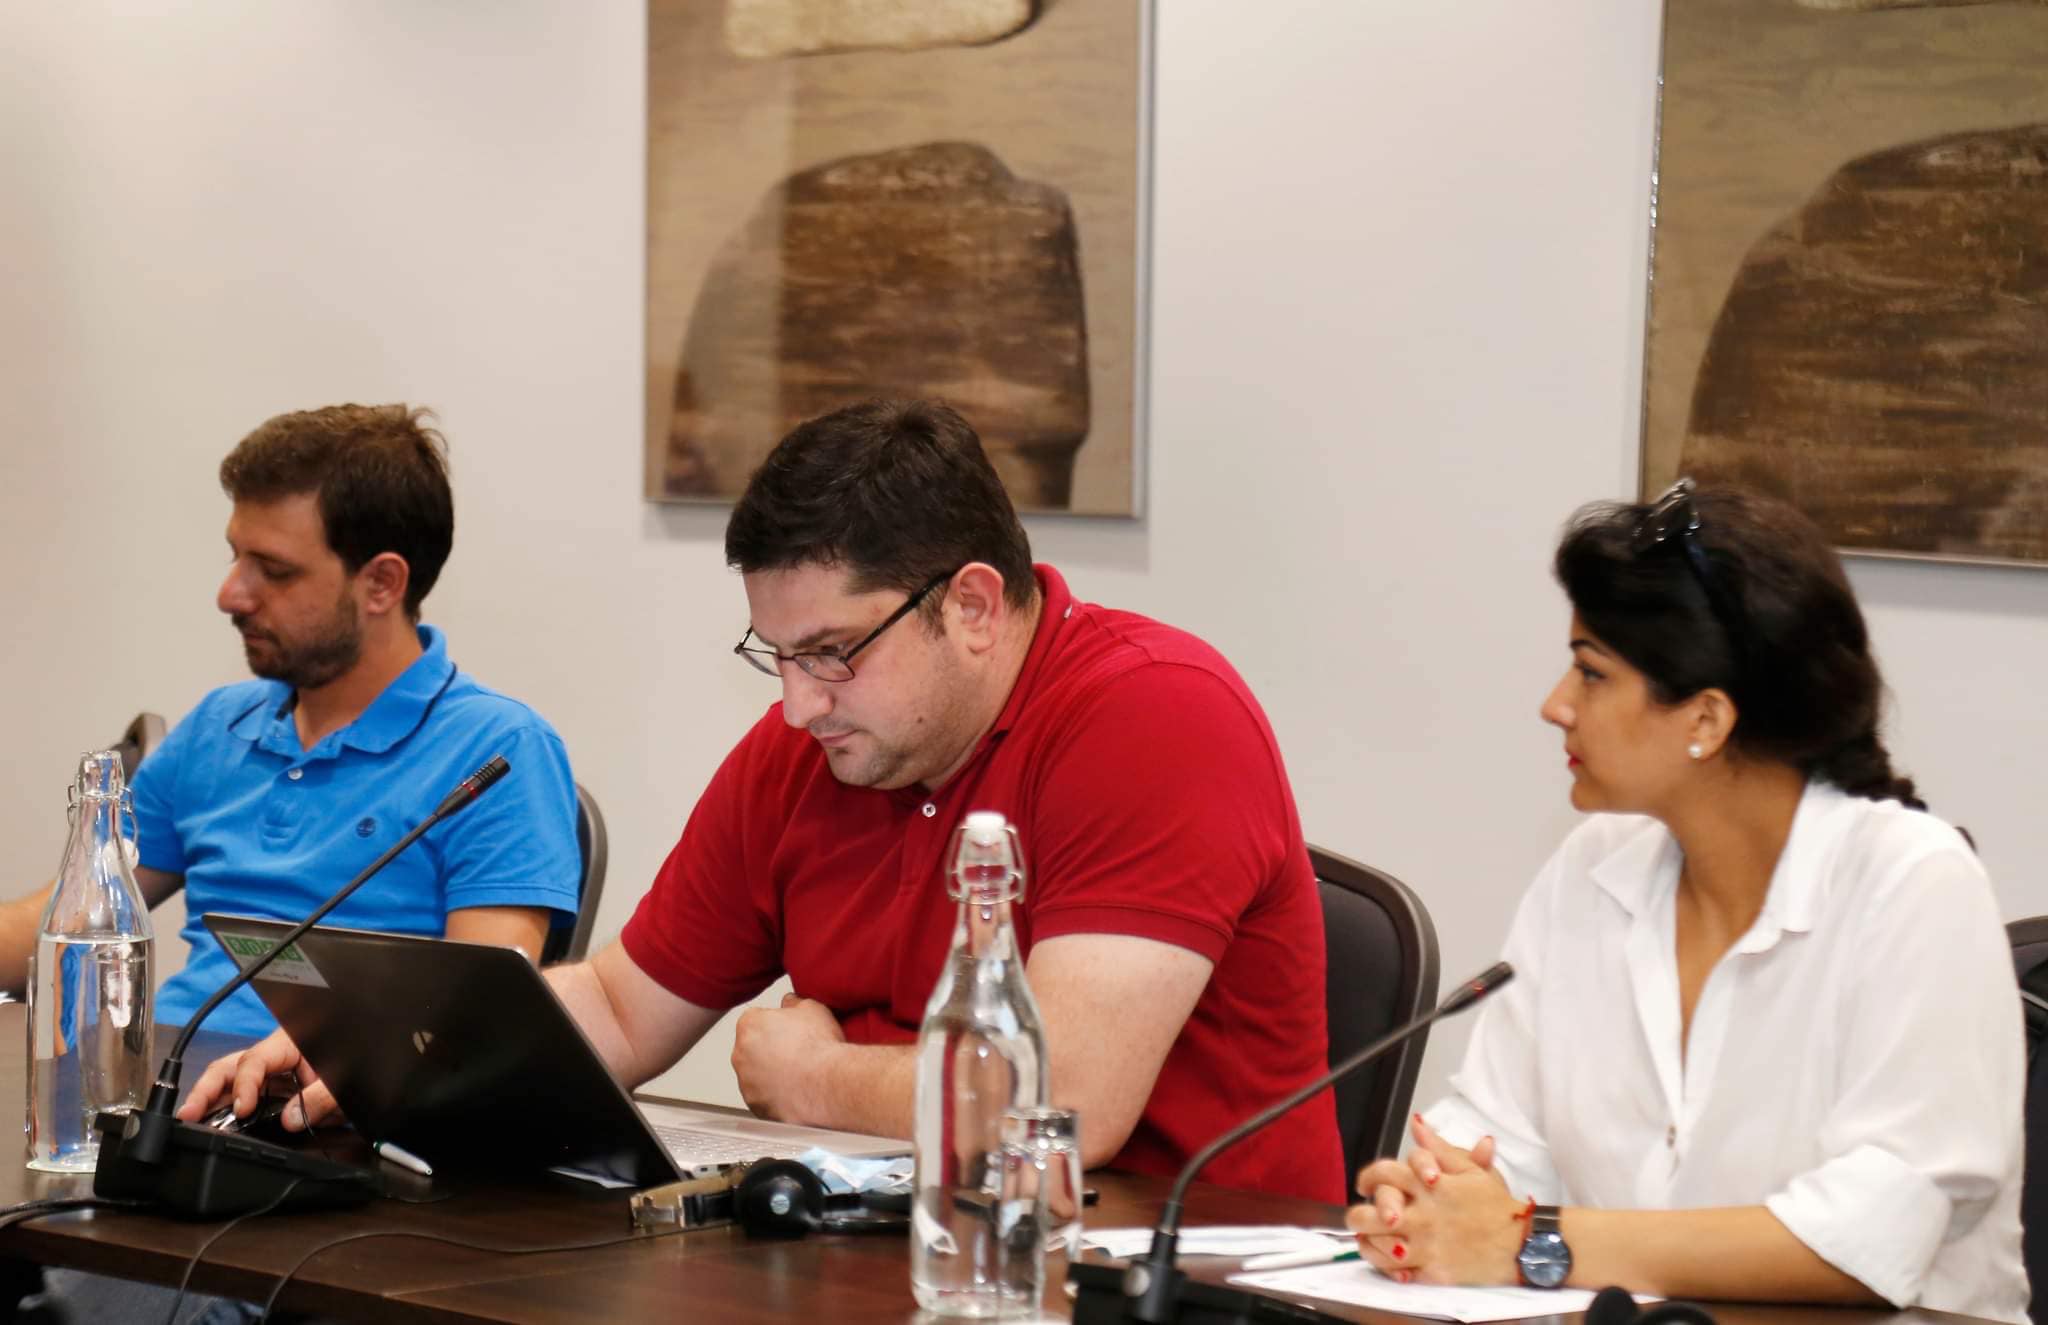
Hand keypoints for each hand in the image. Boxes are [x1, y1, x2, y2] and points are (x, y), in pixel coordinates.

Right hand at [174, 1027, 339, 1132]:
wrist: (360, 1072)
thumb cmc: (350, 1066)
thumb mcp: (341, 1082)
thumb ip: (320, 1098)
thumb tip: (290, 1120)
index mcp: (288, 1044)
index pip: (254, 1061)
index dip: (244, 1085)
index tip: (242, 1108)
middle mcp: (270, 1058)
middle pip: (227, 1067)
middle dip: (205, 1089)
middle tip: (189, 1113)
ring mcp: (264, 1076)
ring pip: (225, 1082)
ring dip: (206, 1101)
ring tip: (189, 1121)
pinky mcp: (264, 1093)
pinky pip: (236, 1099)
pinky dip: (220, 1112)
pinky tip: (208, 1125)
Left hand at [730, 994, 845, 1122]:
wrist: (827, 1084)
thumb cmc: (819, 1047)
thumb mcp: (812, 1007)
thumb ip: (793, 1003)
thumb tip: (790, 1002)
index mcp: (749, 1025)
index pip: (757, 1019)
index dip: (777, 1024)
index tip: (792, 1031)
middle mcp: (740, 1053)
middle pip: (753, 1048)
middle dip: (770, 1049)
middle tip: (797, 1052)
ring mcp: (746, 1083)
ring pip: (756, 1075)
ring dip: (772, 1074)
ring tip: (800, 1073)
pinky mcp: (755, 1106)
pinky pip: (764, 1098)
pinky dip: (776, 1095)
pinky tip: (797, 1091)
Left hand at [1347, 1113, 1518, 1284]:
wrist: (1521, 1244)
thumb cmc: (1496, 1207)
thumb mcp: (1471, 1171)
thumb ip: (1438, 1148)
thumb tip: (1417, 1123)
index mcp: (1430, 1187)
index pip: (1384, 1173)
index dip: (1368, 1176)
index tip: (1364, 1184)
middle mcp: (1424, 1215)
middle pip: (1372, 1214)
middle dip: (1358, 1213)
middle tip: (1359, 1215)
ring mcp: (1426, 1245)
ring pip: (1379, 1245)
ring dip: (1367, 1241)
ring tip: (1366, 1237)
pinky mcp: (1433, 1271)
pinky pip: (1397, 1271)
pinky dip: (1385, 1266)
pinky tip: (1385, 1257)